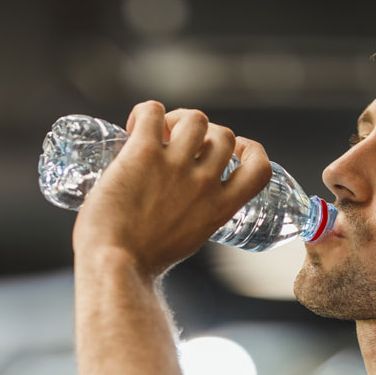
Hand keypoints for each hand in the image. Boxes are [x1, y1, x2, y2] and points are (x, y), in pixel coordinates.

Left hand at [72, 101, 272, 277]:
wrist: (115, 263)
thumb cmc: (144, 260)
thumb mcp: (191, 238)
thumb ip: (197, 214)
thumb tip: (184, 201)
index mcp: (221, 208)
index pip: (259, 168)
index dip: (251, 149)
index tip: (235, 148)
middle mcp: (205, 183)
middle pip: (223, 135)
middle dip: (206, 132)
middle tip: (180, 144)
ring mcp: (176, 166)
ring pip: (194, 118)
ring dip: (178, 119)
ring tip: (158, 134)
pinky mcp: (144, 153)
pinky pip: (153, 111)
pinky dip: (146, 112)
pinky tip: (135, 127)